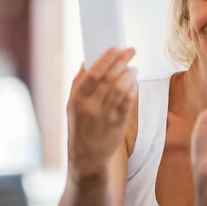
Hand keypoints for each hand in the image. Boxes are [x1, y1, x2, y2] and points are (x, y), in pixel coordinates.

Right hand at [66, 47, 137, 177]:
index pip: (93, 74)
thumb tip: (86, 62)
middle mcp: (91, 107)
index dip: (106, 59)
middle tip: (131, 50)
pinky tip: (135, 82)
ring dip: (129, 74)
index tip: (115, 47)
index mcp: (77, 100)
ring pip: (121, 88)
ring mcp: (106, 115)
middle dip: (122, 61)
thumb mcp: (71, 106)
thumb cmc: (79, 127)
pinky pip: (128, 101)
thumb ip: (78, 84)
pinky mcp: (119, 123)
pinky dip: (133, 89)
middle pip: (110, 78)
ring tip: (133, 67)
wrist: (87, 157)